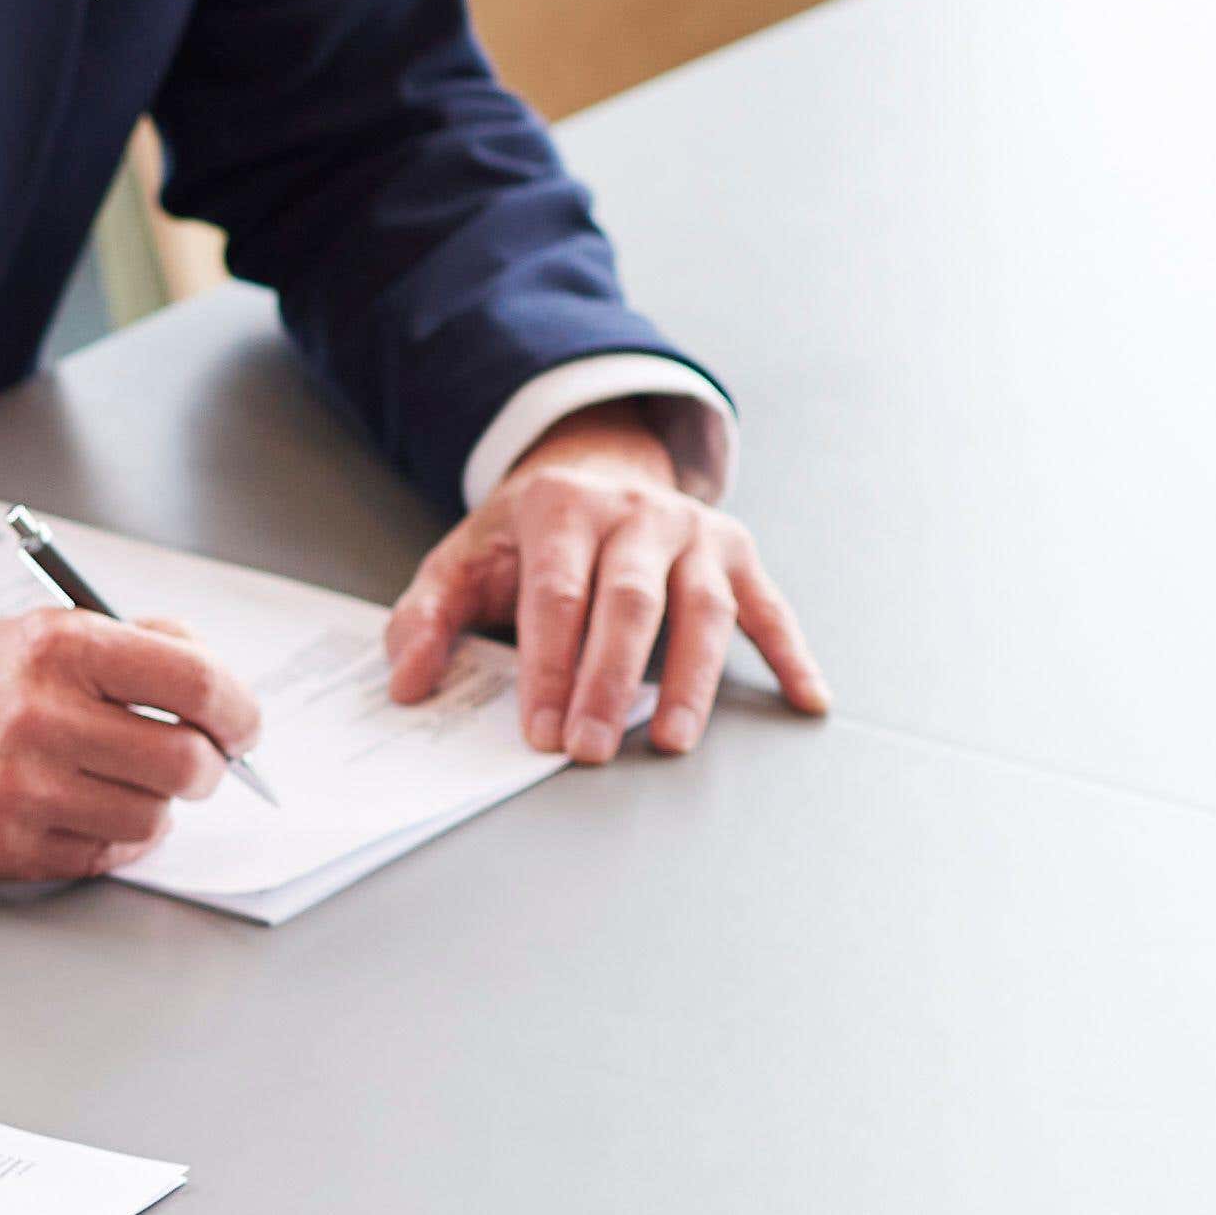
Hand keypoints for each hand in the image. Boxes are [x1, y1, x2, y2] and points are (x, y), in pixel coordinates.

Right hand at [0, 609, 255, 882]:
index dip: (239, 713)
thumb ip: (133, 643)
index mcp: (63, 646)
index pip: (197, 682)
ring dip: (154, 810)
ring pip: (152, 817)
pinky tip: (83, 816)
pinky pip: (103, 855)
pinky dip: (110, 842)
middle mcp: (44, 710)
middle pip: (188, 762)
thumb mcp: (37, 633)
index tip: (242, 729)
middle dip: (206, 771)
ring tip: (122, 789)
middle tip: (193, 768)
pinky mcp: (3, 843)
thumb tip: (216, 682)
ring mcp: (23, 784)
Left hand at [381, 409, 829, 763]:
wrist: (593, 467)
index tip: (540, 731)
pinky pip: (769, 606)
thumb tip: (408, 683)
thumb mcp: (463, 559)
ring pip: (702, 606)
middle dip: (608, 680)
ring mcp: (693, 531)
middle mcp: (635, 511)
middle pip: (629, 602)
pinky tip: (807, 700)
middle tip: (589, 748)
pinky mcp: (736, 552)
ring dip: (691, 679)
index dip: (549, 666)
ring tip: (670, 740)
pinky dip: (792, 653)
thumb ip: (427, 616)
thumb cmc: (526, 535)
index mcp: (562, 509)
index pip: (556, 595)